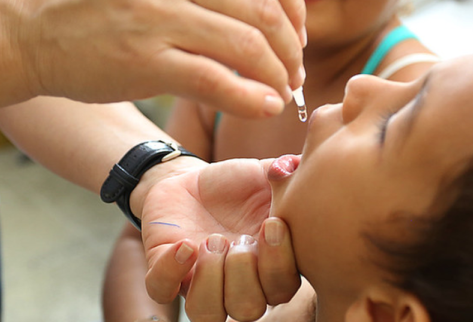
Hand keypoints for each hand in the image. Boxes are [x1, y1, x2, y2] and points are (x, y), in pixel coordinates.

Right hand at [3, 0, 305, 115]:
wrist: (30, 31)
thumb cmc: (99, 2)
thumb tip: (268, 12)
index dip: (295, 5)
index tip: (298, 34)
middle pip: (264, 9)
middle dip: (292, 48)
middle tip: (295, 71)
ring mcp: (156, 14)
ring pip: (248, 46)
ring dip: (278, 75)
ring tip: (282, 91)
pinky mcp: (144, 60)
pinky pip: (217, 80)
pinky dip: (252, 98)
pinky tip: (266, 106)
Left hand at [131, 157, 298, 306]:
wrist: (193, 179)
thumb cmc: (238, 184)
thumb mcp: (267, 174)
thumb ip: (293, 176)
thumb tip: (309, 168)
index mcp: (267, 262)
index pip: (283, 288)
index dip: (279, 265)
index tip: (270, 224)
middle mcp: (236, 280)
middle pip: (248, 309)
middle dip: (244, 276)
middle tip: (237, 239)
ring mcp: (199, 279)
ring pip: (206, 313)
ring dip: (211, 282)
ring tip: (211, 242)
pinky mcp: (165, 270)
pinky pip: (162, 290)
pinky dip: (171, 272)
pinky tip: (184, 244)